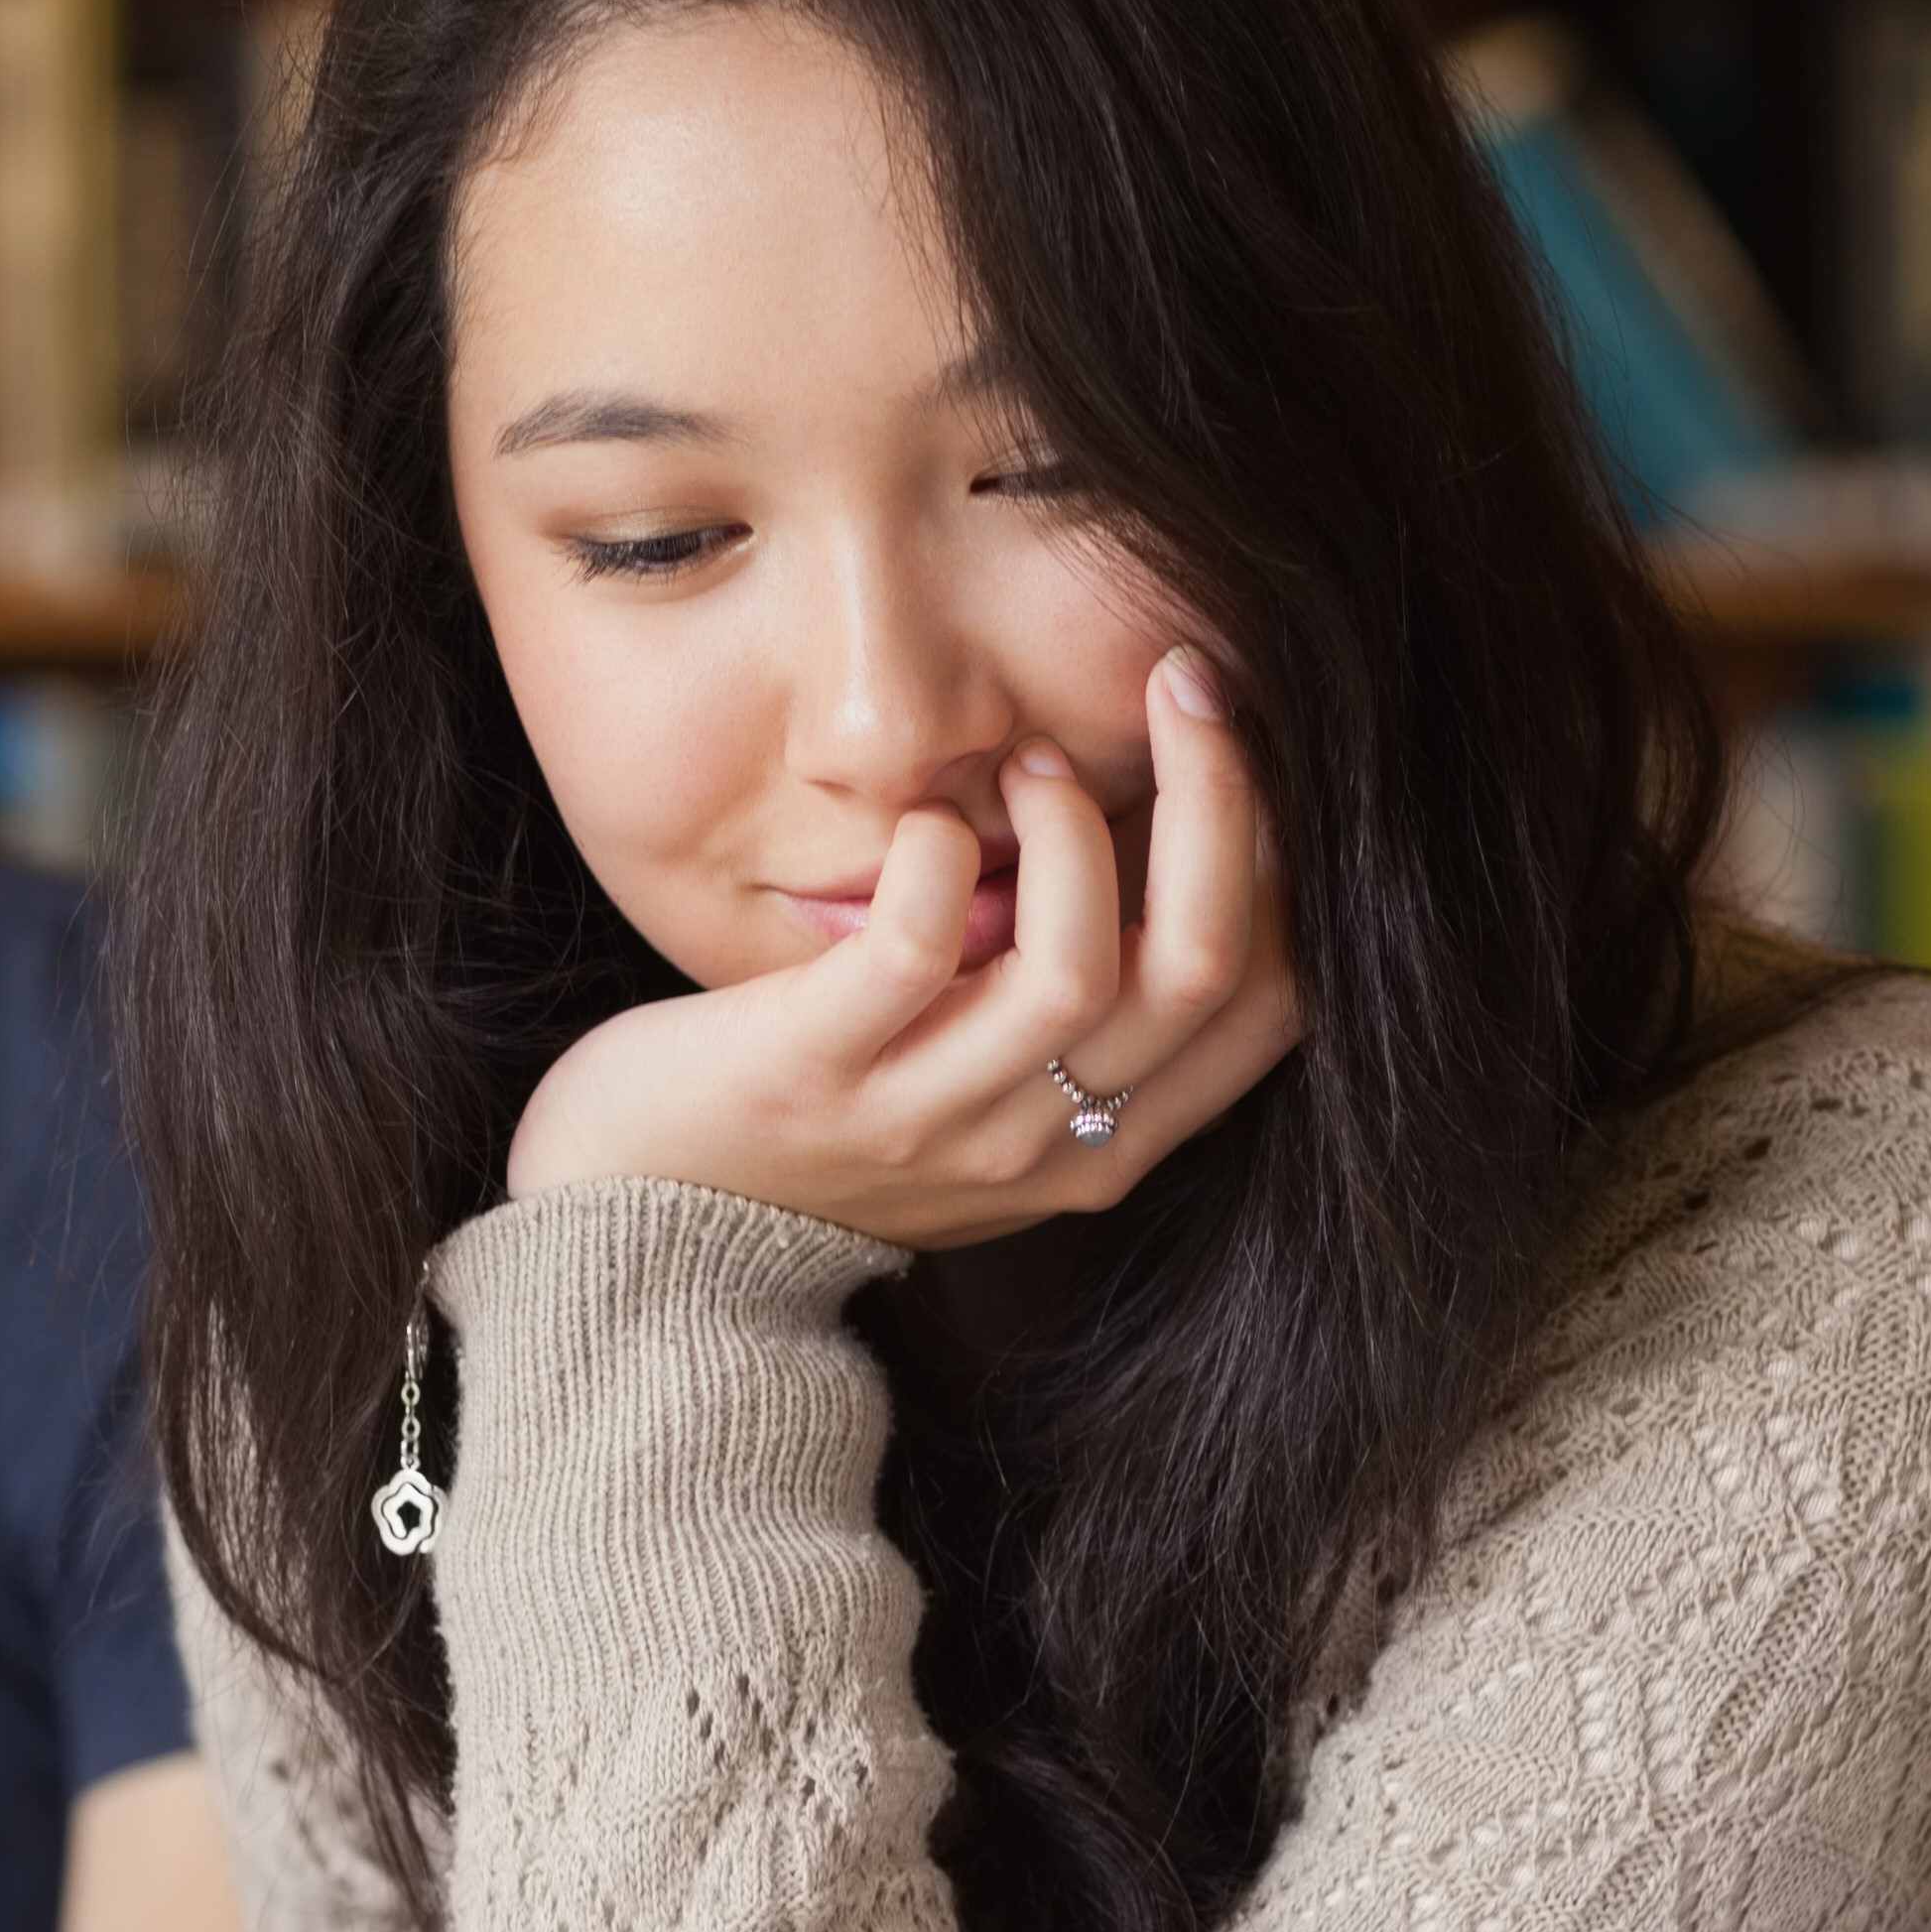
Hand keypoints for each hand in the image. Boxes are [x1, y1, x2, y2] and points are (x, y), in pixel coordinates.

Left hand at [508, 646, 1303, 1248]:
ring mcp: (927, 1119)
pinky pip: (914, 954)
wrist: (643, 1247)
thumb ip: (1077, 1016)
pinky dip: (939, 865)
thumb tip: (1172, 835)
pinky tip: (930, 829)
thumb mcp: (986, 1102)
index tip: (1245, 738)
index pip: (1270, 1006)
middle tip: (1183, 685)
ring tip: (1028, 762)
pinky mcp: (812, 1077)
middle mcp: (1038, 1147)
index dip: (1287, 859)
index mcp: (1105, 1146)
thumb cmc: (824, 1137)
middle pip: (1199, 969)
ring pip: (1078, 972)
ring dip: (1072, 833)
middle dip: (1221, 802)